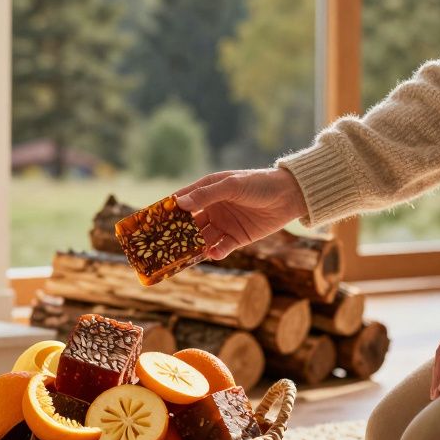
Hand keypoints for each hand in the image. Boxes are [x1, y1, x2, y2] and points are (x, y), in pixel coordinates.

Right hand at [175, 168, 308, 259]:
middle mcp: (211, 209)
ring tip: (184, 256)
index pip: (181, 202)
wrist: (289, 196)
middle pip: (188, 224)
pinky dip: (215, 252)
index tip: (150, 222)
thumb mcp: (231, 186)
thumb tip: (179, 203)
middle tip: (162, 245)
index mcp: (206, 191)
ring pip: (202, 239)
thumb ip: (206, 195)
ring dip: (193, 247)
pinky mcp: (236, 238)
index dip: (166, 212)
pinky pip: (220, 248)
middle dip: (176, 234)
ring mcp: (223, 224)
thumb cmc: (259, 183)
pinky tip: (213, 253)